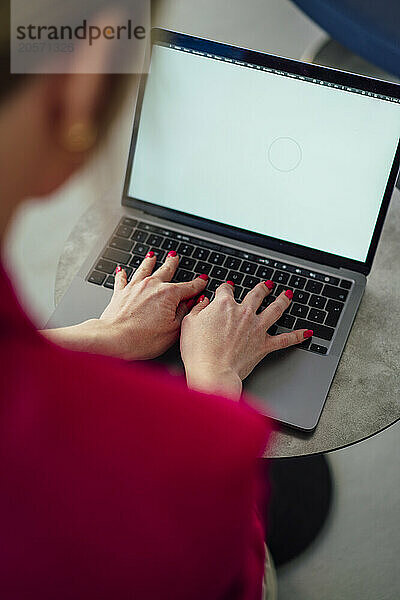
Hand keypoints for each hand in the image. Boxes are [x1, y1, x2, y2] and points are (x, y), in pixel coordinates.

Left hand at [43, 252, 207, 360]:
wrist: (114, 339)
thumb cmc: (142, 339)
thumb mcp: (173, 330)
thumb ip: (183, 313)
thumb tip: (191, 303)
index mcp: (168, 294)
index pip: (188, 287)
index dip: (198, 284)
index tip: (202, 281)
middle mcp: (152, 286)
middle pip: (165, 271)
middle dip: (172, 263)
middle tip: (175, 256)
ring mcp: (134, 287)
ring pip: (144, 269)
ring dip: (149, 262)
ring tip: (152, 255)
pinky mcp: (120, 293)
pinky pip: (122, 279)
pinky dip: (122, 274)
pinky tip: (122, 270)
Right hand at [180, 281, 312, 398]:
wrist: (213, 371)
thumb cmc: (198, 351)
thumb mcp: (189, 324)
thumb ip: (198, 310)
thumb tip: (204, 303)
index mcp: (224, 305)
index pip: (226, 290)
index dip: (226, 288)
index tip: (226, 289)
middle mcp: (244, 313)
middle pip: (257, 294)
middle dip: (262, 288)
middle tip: (267, 285)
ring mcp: (257, 328)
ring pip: (275, 309)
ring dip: (283, 300)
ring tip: (288, 295)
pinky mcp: (264, 345)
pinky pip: (286, 339)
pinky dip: (298, 335)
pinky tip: (307, 332)